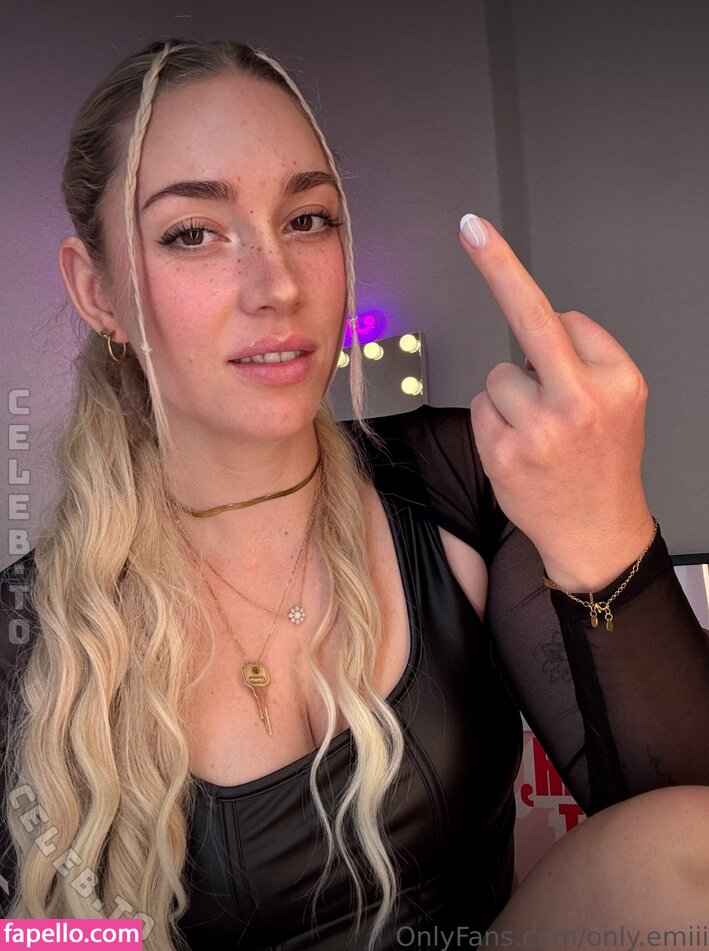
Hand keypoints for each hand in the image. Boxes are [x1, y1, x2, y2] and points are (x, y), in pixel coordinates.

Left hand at [459, 214, 654, 592]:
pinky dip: (493, 421)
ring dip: (510, 395)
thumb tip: (536, 326)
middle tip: (473, 229)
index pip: (567, 320)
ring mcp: (540, 428)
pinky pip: (481, 406)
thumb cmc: (604, 463)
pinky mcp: (504, 452)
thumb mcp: (623, 403)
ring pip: (498, 374)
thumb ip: (586, 360)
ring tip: (538, 431)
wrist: (597, 531)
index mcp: (619, 380)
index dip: (554, 331)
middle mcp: (582, 400)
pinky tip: (520, 447)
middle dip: (499, 266)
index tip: (499, 247)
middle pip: (531, 317)